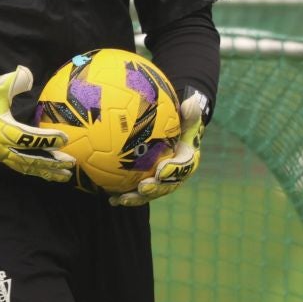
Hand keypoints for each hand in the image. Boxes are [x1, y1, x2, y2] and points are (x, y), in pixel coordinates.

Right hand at [0, 66, 73, 182]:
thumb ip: (13, 81)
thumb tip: (28, 74)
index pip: (25, 136)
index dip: (45, 138)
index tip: (64, 138)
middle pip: (28, 157)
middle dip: (50, 161)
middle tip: (71, 162)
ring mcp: (0, 153)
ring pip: (26, 166)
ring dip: (46, 171)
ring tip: (66, 174)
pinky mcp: (1, 157)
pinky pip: (21, 168)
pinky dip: (37, 172)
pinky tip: (51, 173)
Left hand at [110, 90, 206, 206]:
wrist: (173, 138)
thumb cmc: (179, 126)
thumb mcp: (186, 119)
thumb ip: (189, 114)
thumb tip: (192, 101)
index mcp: (187, 160)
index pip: (183, 167)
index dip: (173, 171)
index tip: (161, 171)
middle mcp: (175, 175)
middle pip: (166, 186)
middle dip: (155, 189)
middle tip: (142, 188)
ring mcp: (160, 182)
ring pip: (150, 193)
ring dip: (136, 198)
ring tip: (122, 199)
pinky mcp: (146, 185)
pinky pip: (136, 193)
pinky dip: (124, 196)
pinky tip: (111, 200)